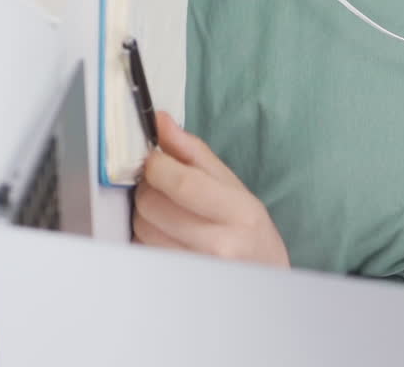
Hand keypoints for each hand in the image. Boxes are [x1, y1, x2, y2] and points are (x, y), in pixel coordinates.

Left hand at [132, 112, 290, 267]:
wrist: (262, 277)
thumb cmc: (249, 230)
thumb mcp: (234, 188)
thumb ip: (194, 153)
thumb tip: (161, 122)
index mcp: (240, 212)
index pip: (184, 183)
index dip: (158, 165)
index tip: (154, 158)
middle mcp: (221, 244)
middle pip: (153, 206)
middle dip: (148, 189)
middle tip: (161, 186)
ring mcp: (197, 268)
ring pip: (142, 229)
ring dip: (144, 214)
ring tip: (167, 212)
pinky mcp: (177, 281)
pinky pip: (142, 250)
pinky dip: (145, 236)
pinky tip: (165, 234)